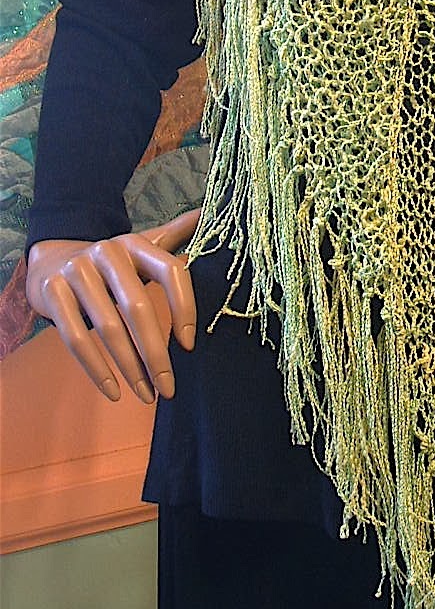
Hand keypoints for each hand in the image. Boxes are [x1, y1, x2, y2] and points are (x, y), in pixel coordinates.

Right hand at [26, 209, 199, 404]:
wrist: (52, 259)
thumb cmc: (112, 262)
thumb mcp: (143, 244)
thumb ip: (177, 233)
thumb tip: (207, 213)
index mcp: (136, 244)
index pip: (171, 272)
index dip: (184, 308)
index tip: (189, 346)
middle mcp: (107, 253)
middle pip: (138, 308)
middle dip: (156, 353)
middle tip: (168, 387)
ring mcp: (77, 272)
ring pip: (107, 328)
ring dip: (129, 368)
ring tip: (146, 394)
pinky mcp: (53, 294)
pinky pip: (75, 338)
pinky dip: (95, 369)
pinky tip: (112, 390)